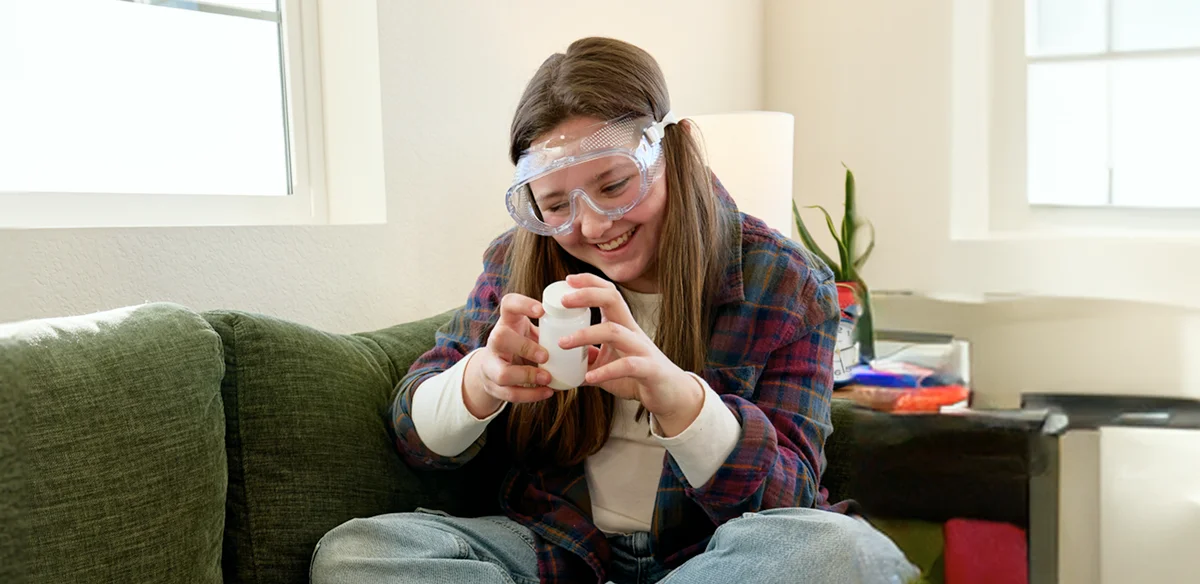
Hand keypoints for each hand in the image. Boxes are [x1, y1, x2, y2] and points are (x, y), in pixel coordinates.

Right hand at [462, 293, 554, 417]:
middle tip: (546, 355)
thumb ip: (554, 333)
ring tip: (547, 378)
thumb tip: (594, 346)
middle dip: (524, 347)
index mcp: (508, 322)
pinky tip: (548, 392)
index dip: (522, 304)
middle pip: (500, 337)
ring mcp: (491, 364)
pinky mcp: (493, 385)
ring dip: (527, 376)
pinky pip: (509, 394)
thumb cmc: (524, 345)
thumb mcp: (532, 333)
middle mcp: (496, 340)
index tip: (542, 311)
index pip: (508, 304)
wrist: (496, 367)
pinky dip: (530, 395)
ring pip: (502, 372)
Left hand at [557, 273, 703, 433]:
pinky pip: (627, 366)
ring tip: (563, 343)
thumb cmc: (638, 376)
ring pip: (614, 331)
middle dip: (587, 295)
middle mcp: (632, 331)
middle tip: (563, 300)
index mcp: (622, 325)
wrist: (670, 395)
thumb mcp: (608, 363)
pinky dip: (606, 371)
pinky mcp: (649, 369)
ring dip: (586, 334)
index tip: (568, 280)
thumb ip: (588, 358)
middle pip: (613, 300)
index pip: (608, 293)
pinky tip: (589, 377)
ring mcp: (642, 349)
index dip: (589, 283)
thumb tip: (561, 358)